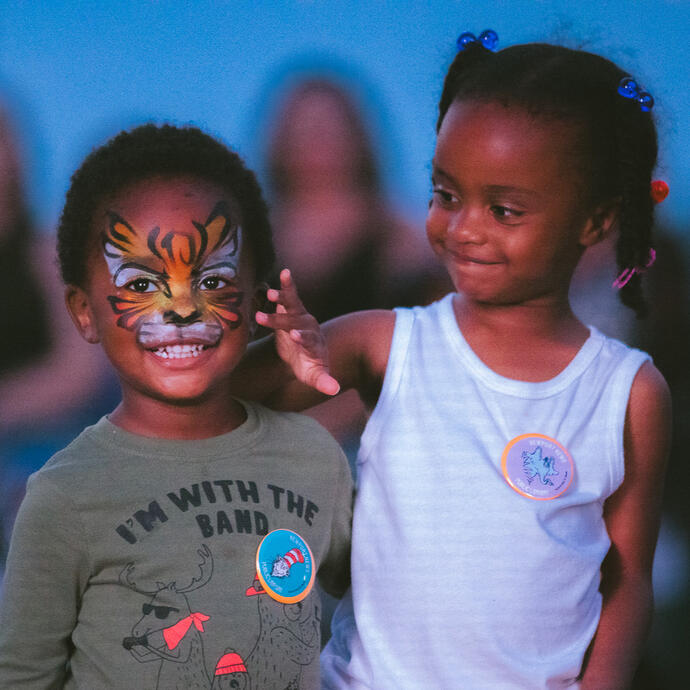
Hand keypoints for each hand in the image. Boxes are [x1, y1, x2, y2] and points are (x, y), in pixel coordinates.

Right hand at [255, 269, 339, 395]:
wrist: (305, 353)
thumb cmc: (310, 367)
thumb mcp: (316, 376)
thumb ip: (324, 381)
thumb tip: (335, 390)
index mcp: (315, 344)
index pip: (309, 340)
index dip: (303, 338)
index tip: (295, 336)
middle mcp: (309, 327)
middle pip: (297, 322)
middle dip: (283, 320)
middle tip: (264, 318)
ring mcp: (301, 317)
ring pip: (293, 306)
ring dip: (283, 299)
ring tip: (271, 294)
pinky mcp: (292, 310)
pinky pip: (288, 297)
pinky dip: (283, 289)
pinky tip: (277, 280)